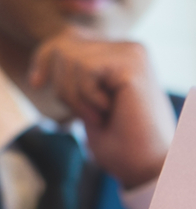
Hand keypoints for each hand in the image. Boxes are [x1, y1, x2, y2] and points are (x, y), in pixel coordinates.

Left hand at [28, 27, 175, 188]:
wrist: (147, 169)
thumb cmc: (123, 147)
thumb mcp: (88, 106)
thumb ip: (76, 77)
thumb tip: (57, 53)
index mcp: (122, 58)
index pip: (70, 40)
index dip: (45, 58)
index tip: (36, 82)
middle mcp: (130, 50)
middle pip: (65, 45)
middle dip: (64, 86)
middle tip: (91, 117)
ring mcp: (134, 54)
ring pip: (71, 57)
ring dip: (76, 97)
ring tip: (101, 117)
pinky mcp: (133, 64)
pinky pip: (84, 68)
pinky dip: (87, 97)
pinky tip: (108, 112)